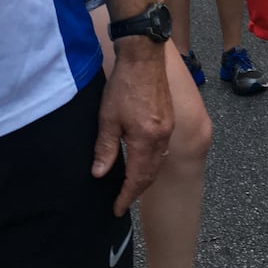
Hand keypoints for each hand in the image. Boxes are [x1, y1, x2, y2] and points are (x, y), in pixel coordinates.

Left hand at [92, 38, 173, 215]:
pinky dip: (152, 162)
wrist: (143, 58)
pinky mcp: (168, 119)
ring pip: (158, 162)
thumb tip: (99, 173)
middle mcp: (162, 137)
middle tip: (122, 201)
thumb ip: (105, 149)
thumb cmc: (124, 85)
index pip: (138, 178)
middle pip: (151, 174)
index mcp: (146, 140)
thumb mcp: (107, 118)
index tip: (117, 209)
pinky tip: (142, 160)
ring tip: (131, 185)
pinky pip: (161, 149)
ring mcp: (168, 128)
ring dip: (146, 177)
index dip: (126, 196)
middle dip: (137, 190)